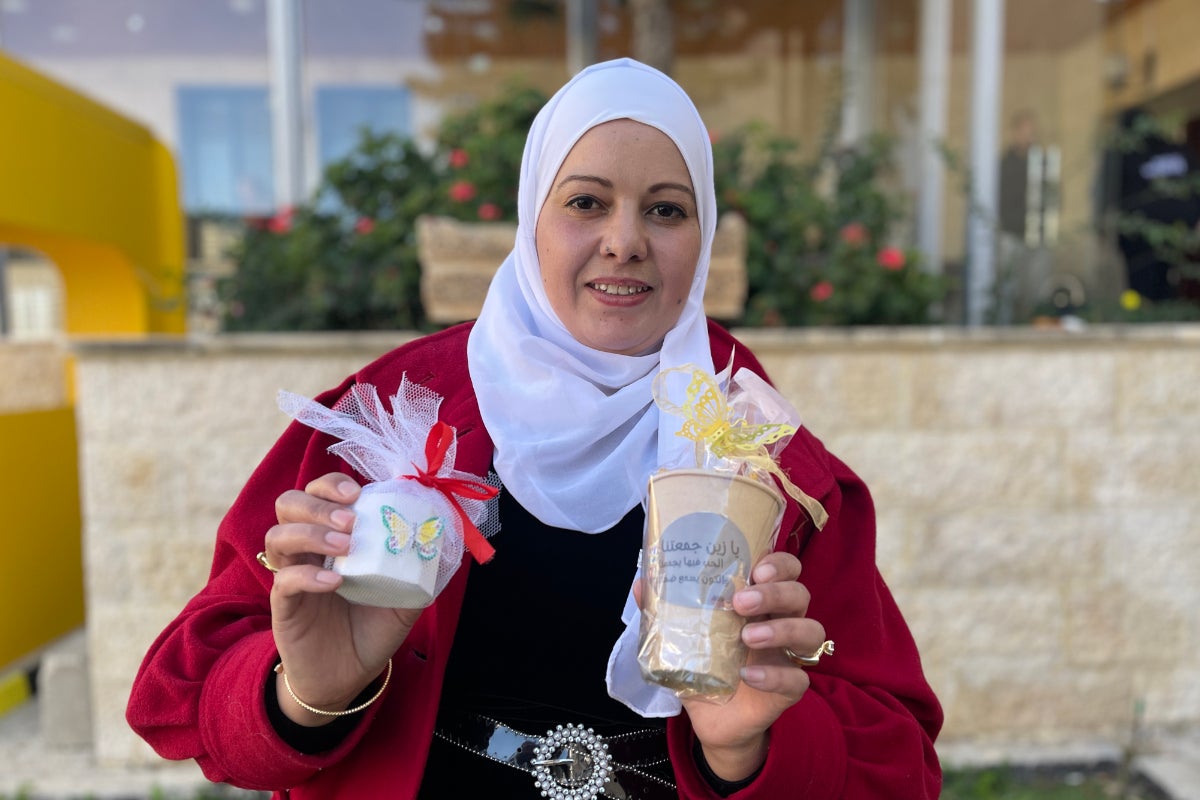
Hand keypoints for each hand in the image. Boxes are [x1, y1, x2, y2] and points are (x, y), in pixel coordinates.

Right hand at [262, 472, 422, 724]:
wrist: (349, 675)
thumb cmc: (373, 627)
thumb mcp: (405, 596)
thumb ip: (420, 566)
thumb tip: (443, 537)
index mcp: (333, 536)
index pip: (319, 492)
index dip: (332, 484)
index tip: (357, 492)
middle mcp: (307, 550)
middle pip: (289, 504)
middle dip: (319, 503)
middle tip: (351, 519)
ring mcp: (291, 575)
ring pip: (278, 536)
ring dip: (312, 533)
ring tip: (345, 546)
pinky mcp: (284, 606)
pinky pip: (283, 581)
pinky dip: (307, 575)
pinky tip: (334, 583)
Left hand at [682, 552, 825, 780]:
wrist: (712, 719)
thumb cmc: (704, 666)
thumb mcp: (679, 637)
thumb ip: (663, 611)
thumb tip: (641, 583)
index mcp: (759, 602)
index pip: (784, 570)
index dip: (779, 563)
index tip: (755, 567)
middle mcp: (780, 622)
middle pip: (800, 594)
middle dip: (775, 592)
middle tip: (741, 601)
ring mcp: (788, 656)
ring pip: (811, 631)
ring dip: (782, 629)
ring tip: (748, 637)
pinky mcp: (789, 689)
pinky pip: (798, 678)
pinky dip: (775, 675)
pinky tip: (748, 677)